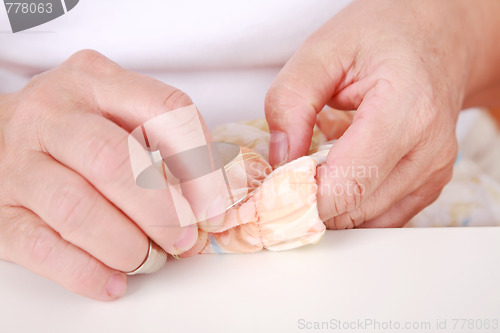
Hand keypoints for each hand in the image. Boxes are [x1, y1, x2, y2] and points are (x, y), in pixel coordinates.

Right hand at [0, 50, 199, 299]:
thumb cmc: (74, 129)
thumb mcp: (118, 112)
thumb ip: (165, 144)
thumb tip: (211, 202)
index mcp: (96, 81)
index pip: (165, 108)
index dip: (200, 159)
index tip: (214, 202)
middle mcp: (52, 114)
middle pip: (114, 161)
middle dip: (160, 210)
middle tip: (182, 239)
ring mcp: (18, 161)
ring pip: (76, 207)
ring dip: (125, 244)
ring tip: (148, 259)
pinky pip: (42, 247)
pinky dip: (86, 271)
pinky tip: (113, 280)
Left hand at [265, 0, 499, 227]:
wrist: (435, 37)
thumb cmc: (382, 36)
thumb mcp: (322, 51)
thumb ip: (291, 102)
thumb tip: (280, 163)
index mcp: (407, 110)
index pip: (348, 183)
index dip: (302, 197)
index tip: (270, 190)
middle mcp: (429, 149)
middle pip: (355, 208)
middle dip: (309, 204)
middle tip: (280, 183)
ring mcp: (434, 171)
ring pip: (366, 219)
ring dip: (330, 207)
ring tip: (310, 174)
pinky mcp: (430, 184)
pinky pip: (382, 216)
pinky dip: (351, 207)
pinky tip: (336, 179)